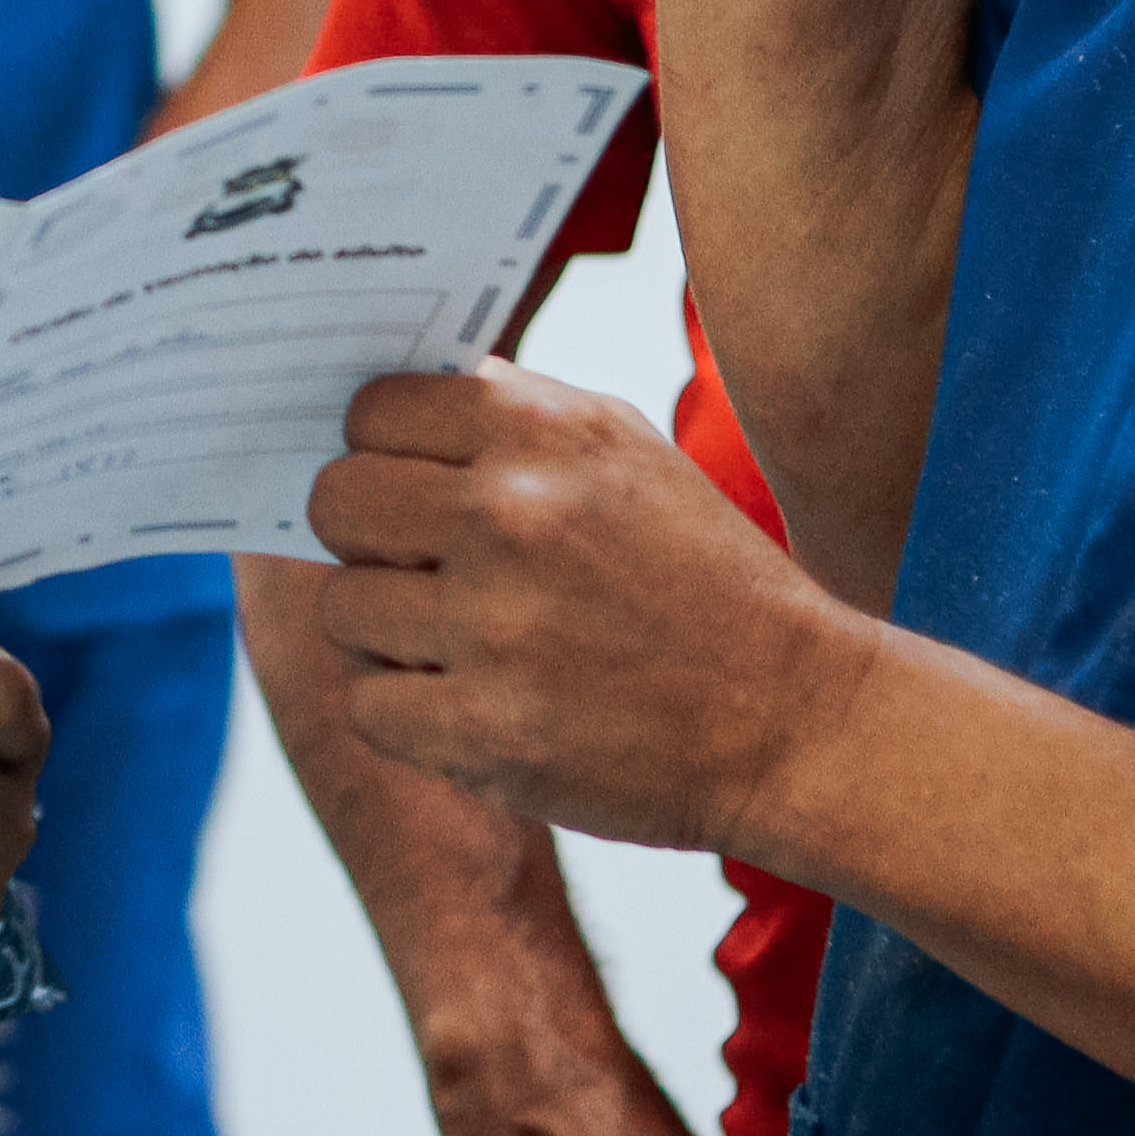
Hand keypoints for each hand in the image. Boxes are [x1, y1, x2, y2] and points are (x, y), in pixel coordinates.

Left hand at [308, 364, 876, 852]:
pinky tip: (478, 707)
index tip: (409, 488)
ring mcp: (495, 626)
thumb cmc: (702, 579)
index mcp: (542, 432)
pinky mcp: (486, 731)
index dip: (378, 453)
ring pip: (342, 608)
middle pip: (335, 504)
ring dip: (390, 636)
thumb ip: (508, 415)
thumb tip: (383, 404)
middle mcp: (510, 514)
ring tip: (467, 648)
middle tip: (425, 573)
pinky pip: (368, 706)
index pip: (369, 410)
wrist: (799, 719)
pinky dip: (411, 717)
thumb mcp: (624, 453)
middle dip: (369, 541)